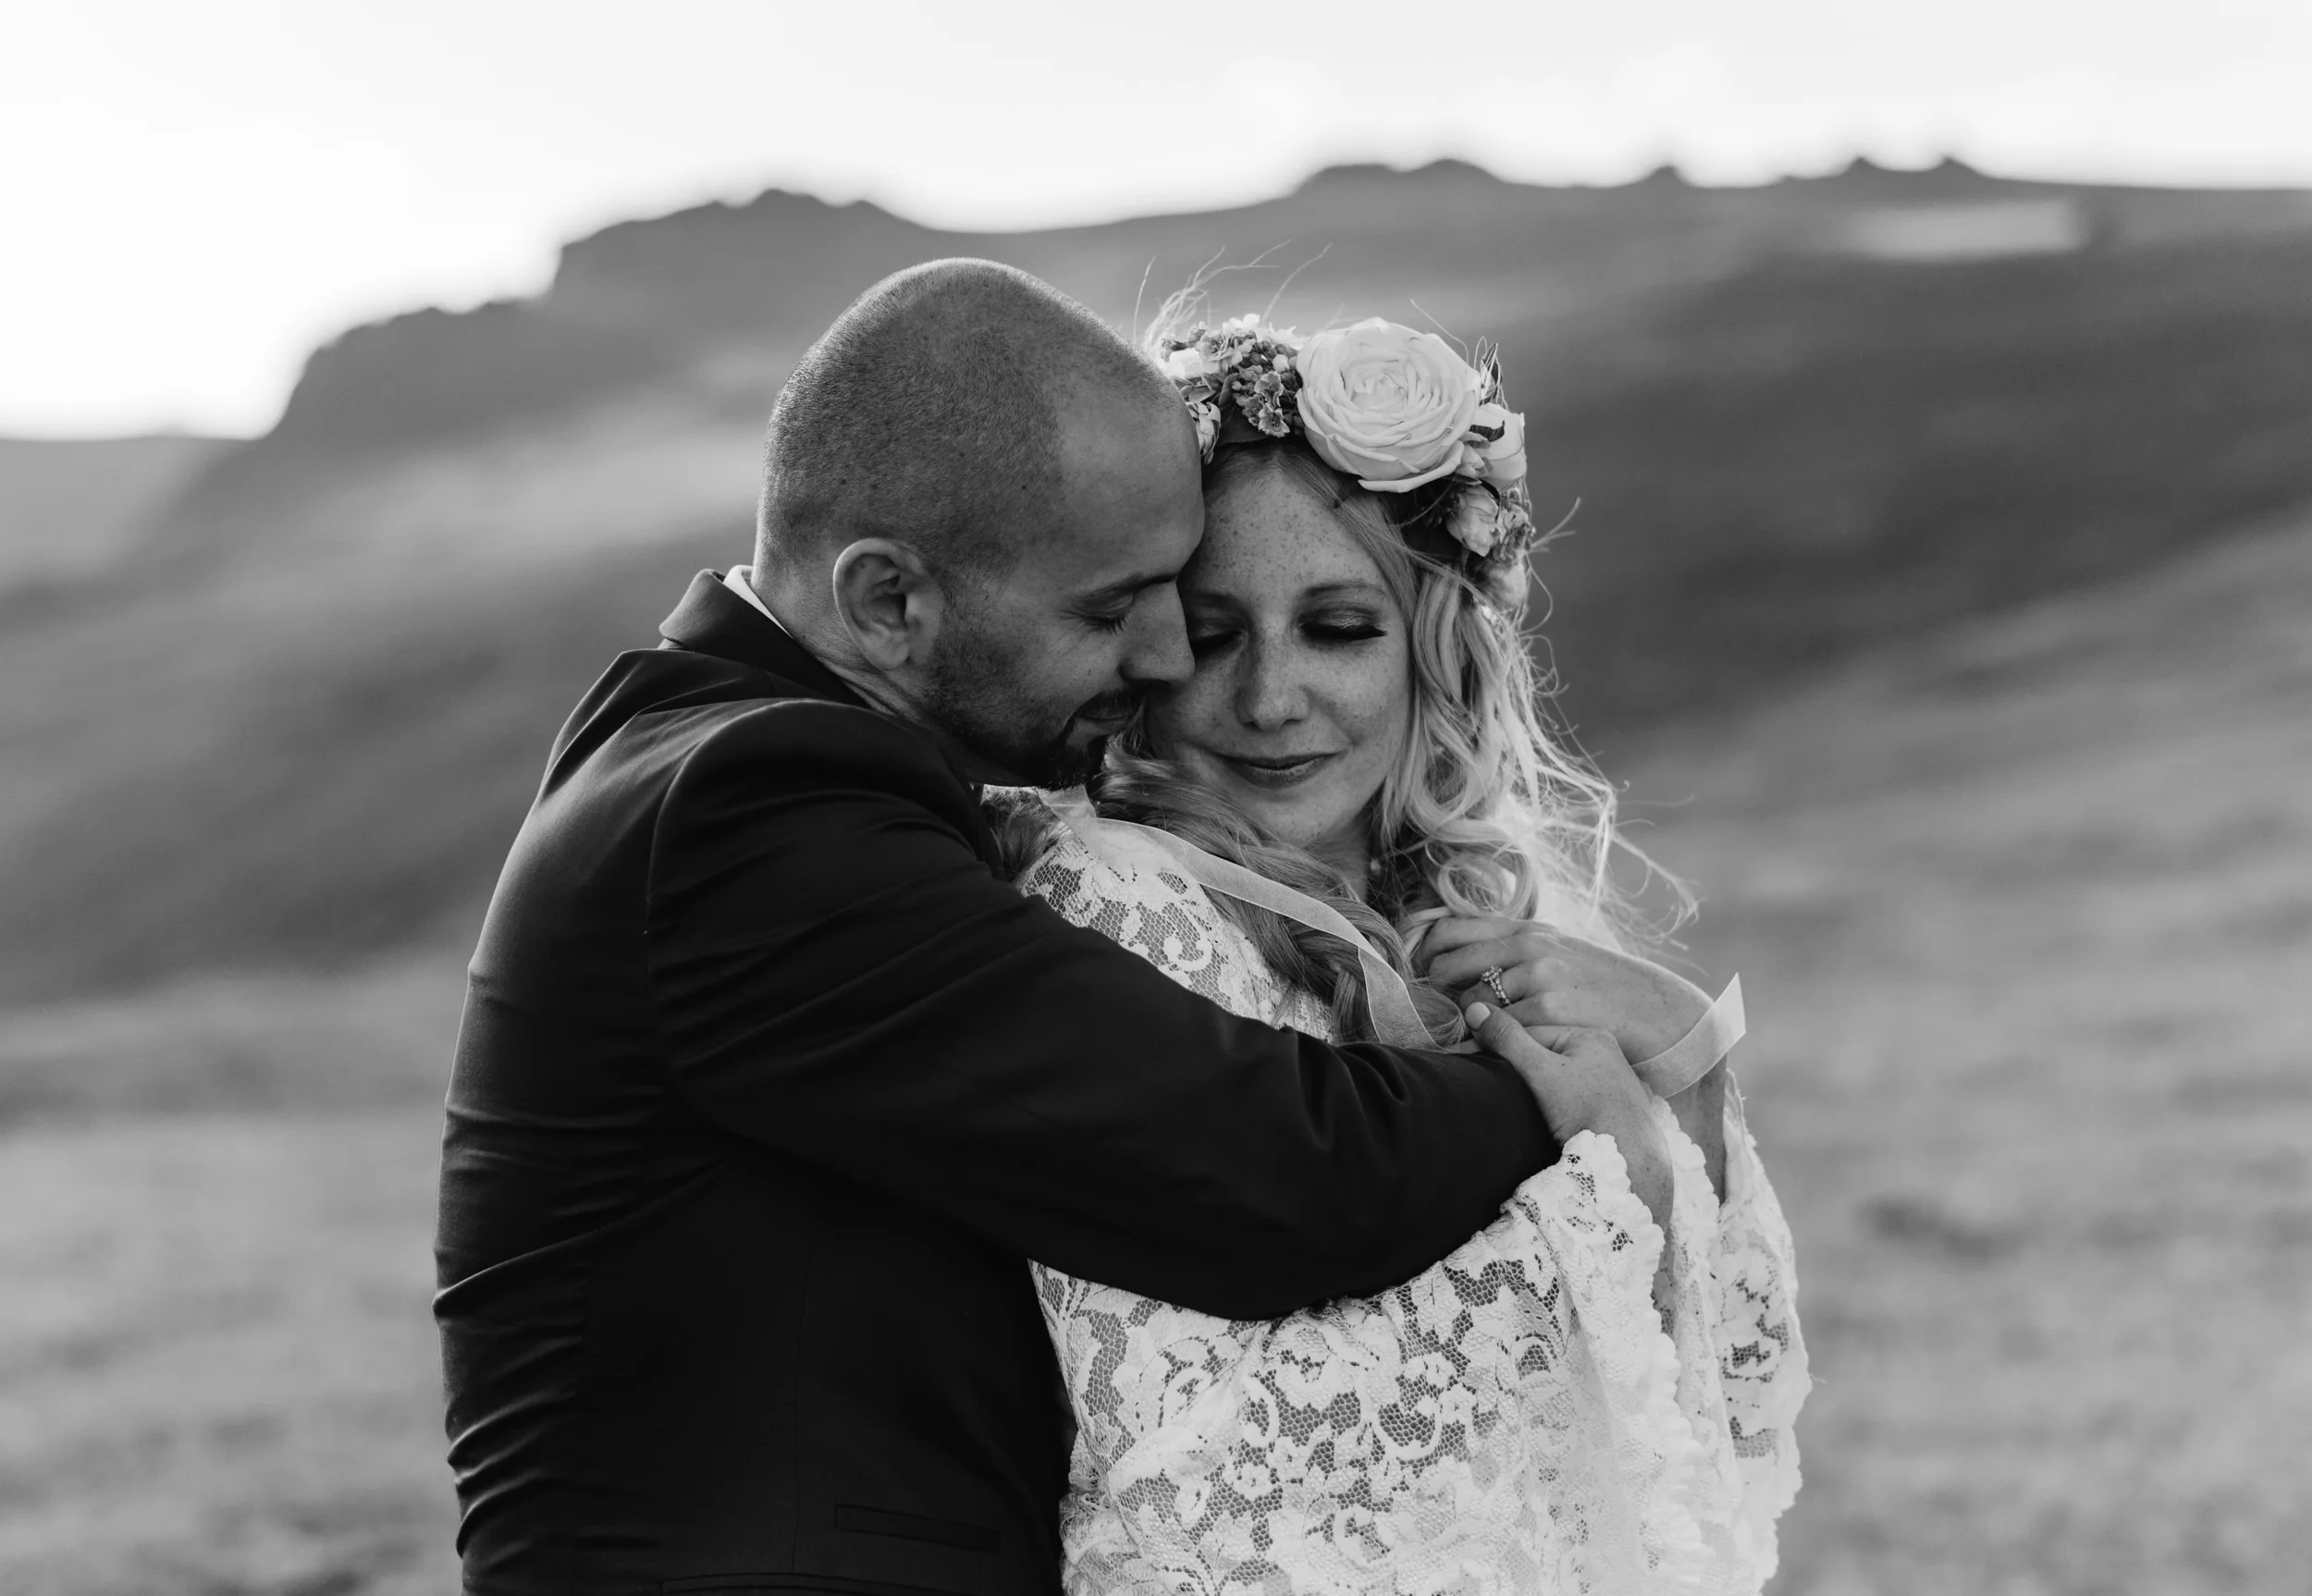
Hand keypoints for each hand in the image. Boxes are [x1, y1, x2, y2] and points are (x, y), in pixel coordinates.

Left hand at [1424, 917, 1710, 1067]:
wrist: (1658, 1011)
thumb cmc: (1603, 989)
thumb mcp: (1560, 954)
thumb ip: (1514, 954)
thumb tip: (1460, 963)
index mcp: (1526, 931)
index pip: (1447, 930)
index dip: (1421, 955)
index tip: (1415, 977)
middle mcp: (1528, 947)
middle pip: (1447, 967)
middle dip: (1429, 995)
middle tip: (1426, 1016)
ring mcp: (1538, 978)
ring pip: (1469, 1003)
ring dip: (1458, 1025)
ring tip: (1458, 1040)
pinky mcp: (1549, 1011)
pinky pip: (1497, 1032)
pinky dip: (1484, 1046)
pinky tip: (1484, 1056)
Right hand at [1462, 1002, 1672, 1235]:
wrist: (1631, 1163)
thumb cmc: (1588, 1111)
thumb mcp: (1541, 1072)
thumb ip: (1507, 1040)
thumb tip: (1475, 1009)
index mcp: (1590, 1036)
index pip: (1530, 1033)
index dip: (1496, 1046)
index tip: (1466, 1061)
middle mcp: (1604, 1054)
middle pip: (1544, 1054)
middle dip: (1514, 1066)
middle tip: (1483, 1081)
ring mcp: (1610, 1084)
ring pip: (1556, 1078)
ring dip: (1532, 1087)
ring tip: (1509, 1101)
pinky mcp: (1610, 1110)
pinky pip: (1570, 1098)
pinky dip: (1551, 1104)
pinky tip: (1539, 1117)